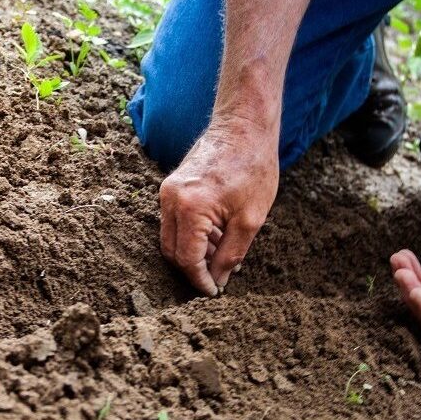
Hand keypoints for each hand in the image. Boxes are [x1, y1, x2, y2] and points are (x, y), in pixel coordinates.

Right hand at [159, 122, 278, 295]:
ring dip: (193, 252)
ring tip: (223, 254)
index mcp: (190, 208)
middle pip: (172, 251)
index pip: (187, 259)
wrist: (244, 127)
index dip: (200, 280)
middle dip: (193, 269)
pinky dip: (191, 235)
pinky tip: (216, 236)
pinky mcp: (171, 186)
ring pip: (171, 237)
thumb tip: (218, 280)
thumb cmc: (253, 168)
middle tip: (217, 278)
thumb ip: (230, 254)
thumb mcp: (250, 219)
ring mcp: (167, 191)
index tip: (214, 292)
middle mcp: (171, 199)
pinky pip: (174, 221)